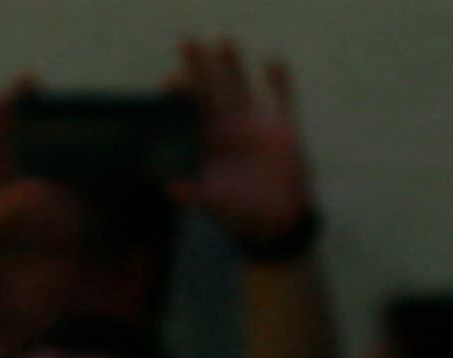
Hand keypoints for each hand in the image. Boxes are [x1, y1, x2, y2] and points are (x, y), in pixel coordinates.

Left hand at [170, 37, 312, 254]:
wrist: (275, 222)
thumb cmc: (238, 213)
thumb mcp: (214, 203)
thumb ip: (193, 193)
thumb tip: (170, 188)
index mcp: (209, 142)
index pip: (190, 113)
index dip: (181, 96)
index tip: (169, 79)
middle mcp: (229, 128)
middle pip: (212, 91)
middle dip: (200, 68)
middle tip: (187, 41)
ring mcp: (256, 124)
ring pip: (242, 87)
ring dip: (233, 66)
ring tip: (224, 40)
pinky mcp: (282, 127)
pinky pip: (282, 98)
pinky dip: (280, 80)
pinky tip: (273, 60)